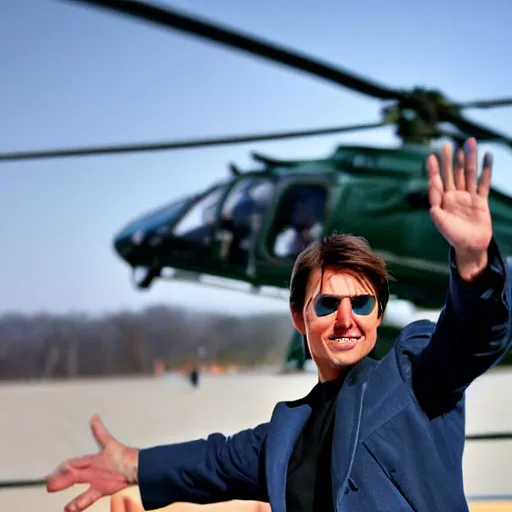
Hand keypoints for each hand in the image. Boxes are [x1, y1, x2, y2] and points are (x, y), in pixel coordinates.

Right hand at [45, 415, 138, 511]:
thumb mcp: (109, 442)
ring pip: (78, 488)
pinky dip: (79, 503)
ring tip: (59, 500)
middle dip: (60, 480)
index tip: (52, 472)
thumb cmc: (123, 454)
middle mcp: (91, 471)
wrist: (135, 467)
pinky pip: (87, 497)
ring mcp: (95, 481)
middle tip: (48, 486)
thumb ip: (100, 431)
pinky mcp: (101, 490)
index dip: (63, 467)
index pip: (73, 463)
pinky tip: (70, 508)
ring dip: (69, 494)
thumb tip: (94, 416)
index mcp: (91, 460)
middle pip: (71, 476)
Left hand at [427, 137, 492, 279]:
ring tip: (469, 143)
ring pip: (468, 174)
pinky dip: (486, 170)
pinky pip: (484, 182)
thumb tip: (432, 189)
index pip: (437, 181)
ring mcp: (468, 197)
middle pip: (452, 173)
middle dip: (449, 159)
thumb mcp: (441, 221)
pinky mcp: (481, 200)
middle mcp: (454, 196)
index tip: (431, 156)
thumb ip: (435, 205)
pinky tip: (487, 157)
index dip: (434, 169)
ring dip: (468, 159)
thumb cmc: (453, 236)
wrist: (470, 246)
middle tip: (447, 144)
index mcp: (442, 201)